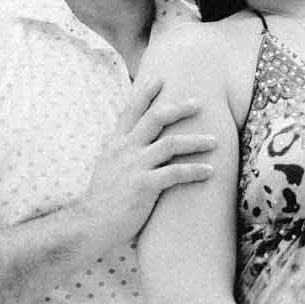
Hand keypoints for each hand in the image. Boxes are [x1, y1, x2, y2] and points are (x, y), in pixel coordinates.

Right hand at [84, 76, 215, 246]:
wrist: (89, 224)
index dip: (145, 93)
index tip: (160, 79)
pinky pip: (176, 173)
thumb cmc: (101, 200)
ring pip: (171, 143)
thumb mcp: (105, 167)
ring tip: (215, 141)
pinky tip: (210, 171)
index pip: (131, 111)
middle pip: (156, 118)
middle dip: (179, 108)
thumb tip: (123, 140)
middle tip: (200, 103)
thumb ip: (117, 151)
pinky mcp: (144, 185)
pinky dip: (195, 171)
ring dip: (196, 140)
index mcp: (115, 144)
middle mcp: (124, 150)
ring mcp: (134, 166)